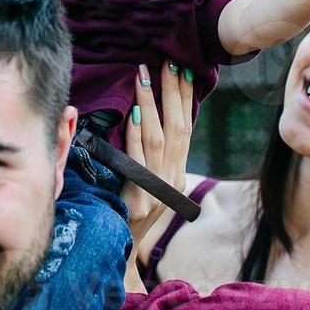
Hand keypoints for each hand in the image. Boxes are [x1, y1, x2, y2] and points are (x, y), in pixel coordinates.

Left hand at [121, 62, 194, 245]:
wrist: (122, 248)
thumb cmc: (131, 212)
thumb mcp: (151, 184)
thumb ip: (155, 156)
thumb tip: (150, 118)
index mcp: (179, 173)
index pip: (187, 127)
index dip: (186, 98)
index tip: (184, 69)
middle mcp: (173, 179)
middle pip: (179, 127)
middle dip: (174, 91)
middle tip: (169, 61)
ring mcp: (158, 188)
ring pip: (159, 137)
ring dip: (152, 103)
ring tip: (144, 75)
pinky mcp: (140, 196)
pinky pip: (138, 158)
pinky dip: (136, 133)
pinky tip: (132, 111)